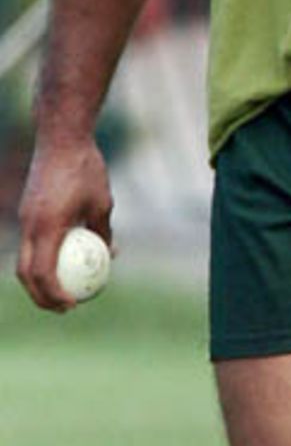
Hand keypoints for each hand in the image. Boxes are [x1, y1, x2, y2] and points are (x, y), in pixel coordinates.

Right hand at [16, 138, 113, 311]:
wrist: (60, 138)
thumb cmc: (87, 169)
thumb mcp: (103, 203)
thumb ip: (103, 232)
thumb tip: (111, 255)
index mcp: (46, 227)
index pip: (44, 274)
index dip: (55, 295)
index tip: (72, 305)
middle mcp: (29, 226)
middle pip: (26, 274)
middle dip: (41, 296)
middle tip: (64, 307)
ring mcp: (24, 218)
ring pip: (24, 259)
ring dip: (39, 279)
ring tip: (61, 290)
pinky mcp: (26, 210)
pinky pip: (30, 242)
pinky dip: (41, 257)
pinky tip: (62, 258)